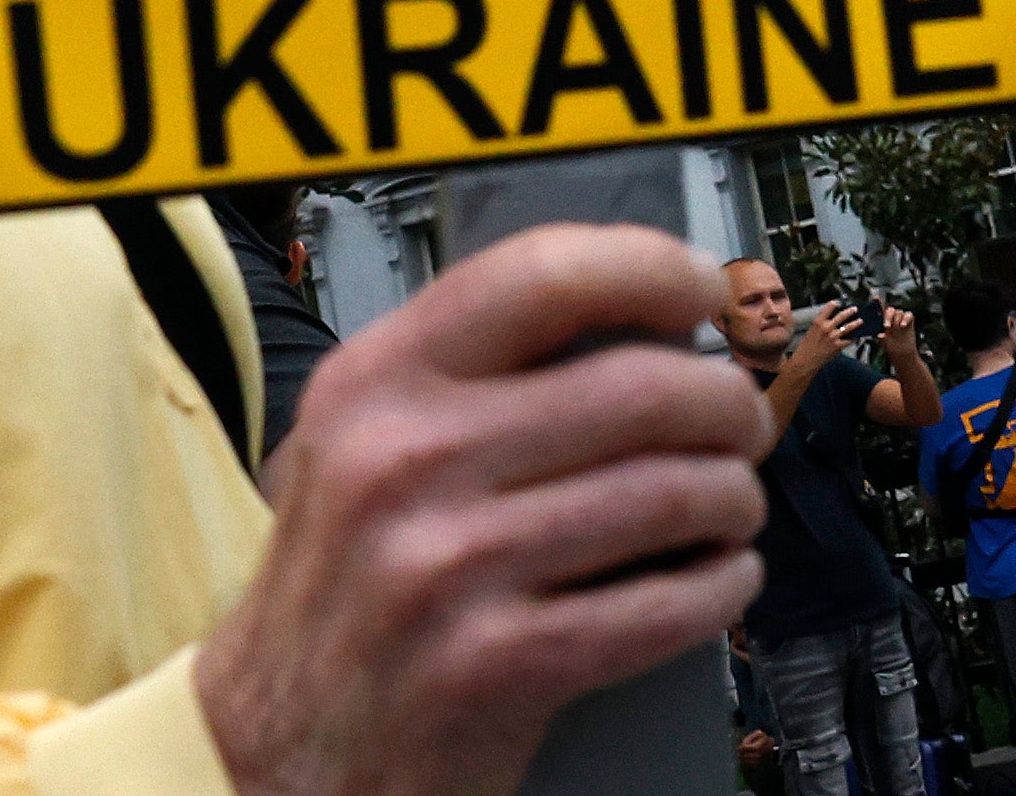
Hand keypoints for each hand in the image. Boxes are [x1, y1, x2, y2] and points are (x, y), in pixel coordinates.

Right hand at [194, 223, 770, 795]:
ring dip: (733, 498)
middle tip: (742, 421)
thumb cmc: (346, 595)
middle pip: (641, 386)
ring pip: (672, 493)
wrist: (272, 755)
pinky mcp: (494, 666)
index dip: (653, 269)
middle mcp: (402, 462)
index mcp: (374, 385)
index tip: (706, 289)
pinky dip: (721, 587)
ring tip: (731, 504)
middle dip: (726, 403)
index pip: (542, 276)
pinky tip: (720, 578)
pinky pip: (666, 605)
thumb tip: (650, 323)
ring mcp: (445, 567)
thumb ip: (476, 378)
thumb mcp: (368, 450)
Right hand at [783, 301, 859, 380]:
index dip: (835, 304)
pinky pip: (849, 340)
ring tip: (860, 321)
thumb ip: (821, 324)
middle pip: (841, 316)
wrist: (805, 361)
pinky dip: (854, 338)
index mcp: (818, 322)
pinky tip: (857, 336)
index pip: (829, 308)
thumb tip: (831, 320)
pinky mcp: (837, 346)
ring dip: (855, 323)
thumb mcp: (811, 331)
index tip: (838, 302)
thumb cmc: (805, 348)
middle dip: (850, 311)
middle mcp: (826, 328)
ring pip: (848, 327)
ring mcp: (833, 337)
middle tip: (854, 309)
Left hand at [877, 303, 921, 360]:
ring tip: (897, 327)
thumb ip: (880, 335)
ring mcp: (900, 319)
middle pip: (890, 310)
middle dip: (888, 316)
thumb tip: (878, 334)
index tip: (875, 298)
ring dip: (897, 319)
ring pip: (899, 312)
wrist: (902, 353)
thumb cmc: (890, 346)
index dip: (878, 302)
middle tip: (887, 326)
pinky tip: (903, 325)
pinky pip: (909, 315)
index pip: (880, 309)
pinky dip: (906, 318)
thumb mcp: (883, 340)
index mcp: (883, 320)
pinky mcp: (909, 321)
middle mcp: (891, 317)